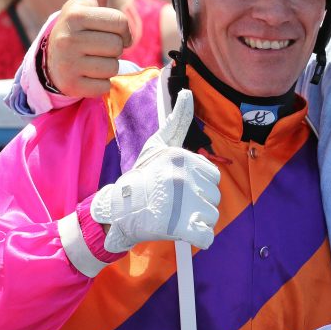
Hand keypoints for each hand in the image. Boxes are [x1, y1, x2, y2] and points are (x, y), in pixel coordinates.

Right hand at [48, 0, 133, 97]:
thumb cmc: (79, 24)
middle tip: (98, 45)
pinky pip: (105, 86)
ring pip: (113, 66)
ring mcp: (68, 62)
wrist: (52, 57)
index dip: (122, 29)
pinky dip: (101, 83)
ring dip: (108, 65)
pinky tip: (87, 74)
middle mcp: (68, 37)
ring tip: (91, 58)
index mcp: (76, 14)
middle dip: (115, 47)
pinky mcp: (72, 85)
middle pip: (119, 46)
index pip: (122, 24)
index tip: (109, 31)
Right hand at [91, 90, 219, 251]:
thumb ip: (177, 120)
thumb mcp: (158, 145)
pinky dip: (199, 237)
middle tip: (173, 202)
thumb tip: (187, 92)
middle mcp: (184, 177)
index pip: (211, 175)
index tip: (175, 186)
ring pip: (212, 215)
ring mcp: (183, 203)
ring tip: (174, 215)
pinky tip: (183, 232)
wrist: (117, 211)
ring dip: (197, 220)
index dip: (197, 184)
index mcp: (182, 158)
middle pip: (214, 195)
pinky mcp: (181, 227)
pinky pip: (207, 236)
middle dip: (198, 202)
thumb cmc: (141, 177)